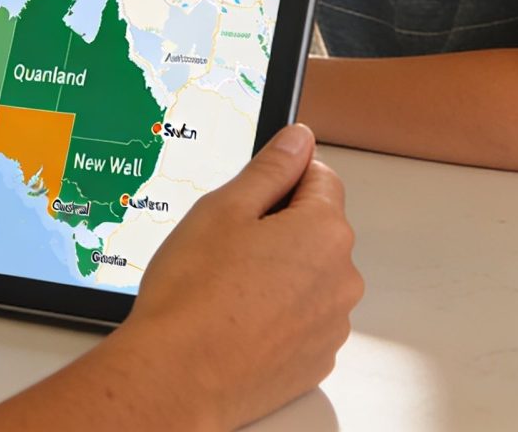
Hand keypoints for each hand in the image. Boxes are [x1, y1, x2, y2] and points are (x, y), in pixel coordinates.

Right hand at [108, 125, 362, 428]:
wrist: (175, 378)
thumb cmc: (193, 297)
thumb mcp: (224, 209)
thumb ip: (270, 168)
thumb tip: (297, 140)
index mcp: (325, 231)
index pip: (321, 177)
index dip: (284, 175)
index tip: (255, 189)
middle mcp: (342, 279)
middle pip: (317, 230)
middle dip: (280, 228)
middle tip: (227, 244)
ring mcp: (331, 325)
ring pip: (309, 278)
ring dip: (280, 274)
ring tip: (227, 288)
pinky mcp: (316, 360)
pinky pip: (302, 320)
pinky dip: (278, 315)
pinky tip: (237, 319)